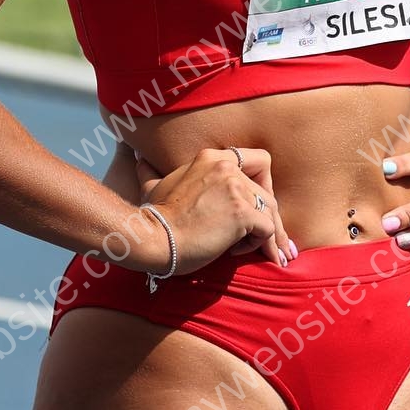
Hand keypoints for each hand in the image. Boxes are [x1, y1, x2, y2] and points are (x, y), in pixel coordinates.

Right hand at [129, 145, 293, 273]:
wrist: (152, 238)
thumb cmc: (154, 218)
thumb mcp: (153, 186)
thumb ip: (152, 171)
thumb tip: (138, 158)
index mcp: (211, 158)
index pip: (259, 161)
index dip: (264, 183)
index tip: (257, 204)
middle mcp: (227, 167)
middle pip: (267, 192)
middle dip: (269, 217)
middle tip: (272, 239)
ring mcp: (236, 189)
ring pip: (270, 211)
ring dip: (266, 233)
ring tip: (260, 251)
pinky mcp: (242, 213)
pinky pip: (266, 230)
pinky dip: (259, 244)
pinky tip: (235, 251)